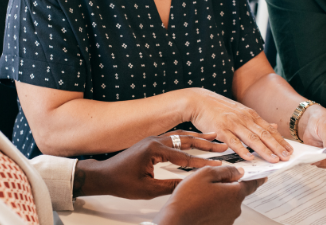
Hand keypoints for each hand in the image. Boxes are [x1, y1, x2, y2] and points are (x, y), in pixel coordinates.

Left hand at [75, 133, 225, 198]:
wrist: (103, 175)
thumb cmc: (120, 181)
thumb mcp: (148, 189)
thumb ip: (170, 186)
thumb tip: (189, 186)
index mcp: (154, 149)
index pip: (184, 157)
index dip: (203, 163)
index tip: (217, 165)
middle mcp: (154, 140)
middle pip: (186, 140)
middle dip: (206, 143)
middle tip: (222, 145)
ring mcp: (153, 139)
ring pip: (180, 136)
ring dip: (198, 137)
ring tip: (214, 136)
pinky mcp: (151, 142)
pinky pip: (173, 137)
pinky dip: (187, 138)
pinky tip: (194, 139)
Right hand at [154, 166, 265, 224]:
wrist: (176, 221)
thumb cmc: (188, 199)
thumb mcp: (205, 174)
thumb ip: (225, 170)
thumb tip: (237, 172)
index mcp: (235, 194)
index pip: (252, 184)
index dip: (257, 178)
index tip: (263, 177)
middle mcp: (235, 209)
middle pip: (236, 193)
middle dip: (226, 186)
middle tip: (209, 183)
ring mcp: (228, 220)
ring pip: (227, 203)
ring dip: (218, 198)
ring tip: (200, 196)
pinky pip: (220, 213)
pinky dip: (213, 208)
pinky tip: (200, 205)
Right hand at [187, 88, 292, 162]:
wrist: (198, 101)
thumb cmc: (218, 108)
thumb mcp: (241, 111)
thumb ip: (257, 121)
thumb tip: (274, 127)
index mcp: (250, 114)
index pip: (269, 129)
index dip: (280, 141)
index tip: (289, 150)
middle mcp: (244, 118)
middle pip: (264, 134)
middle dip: (277, 147)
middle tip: (286, 157)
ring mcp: (233, 124)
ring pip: (252, 139)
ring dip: (264, 150)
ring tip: (274, 160)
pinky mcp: (221, 129)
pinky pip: (233, 141)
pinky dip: (242, 150)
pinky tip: (249, 158)